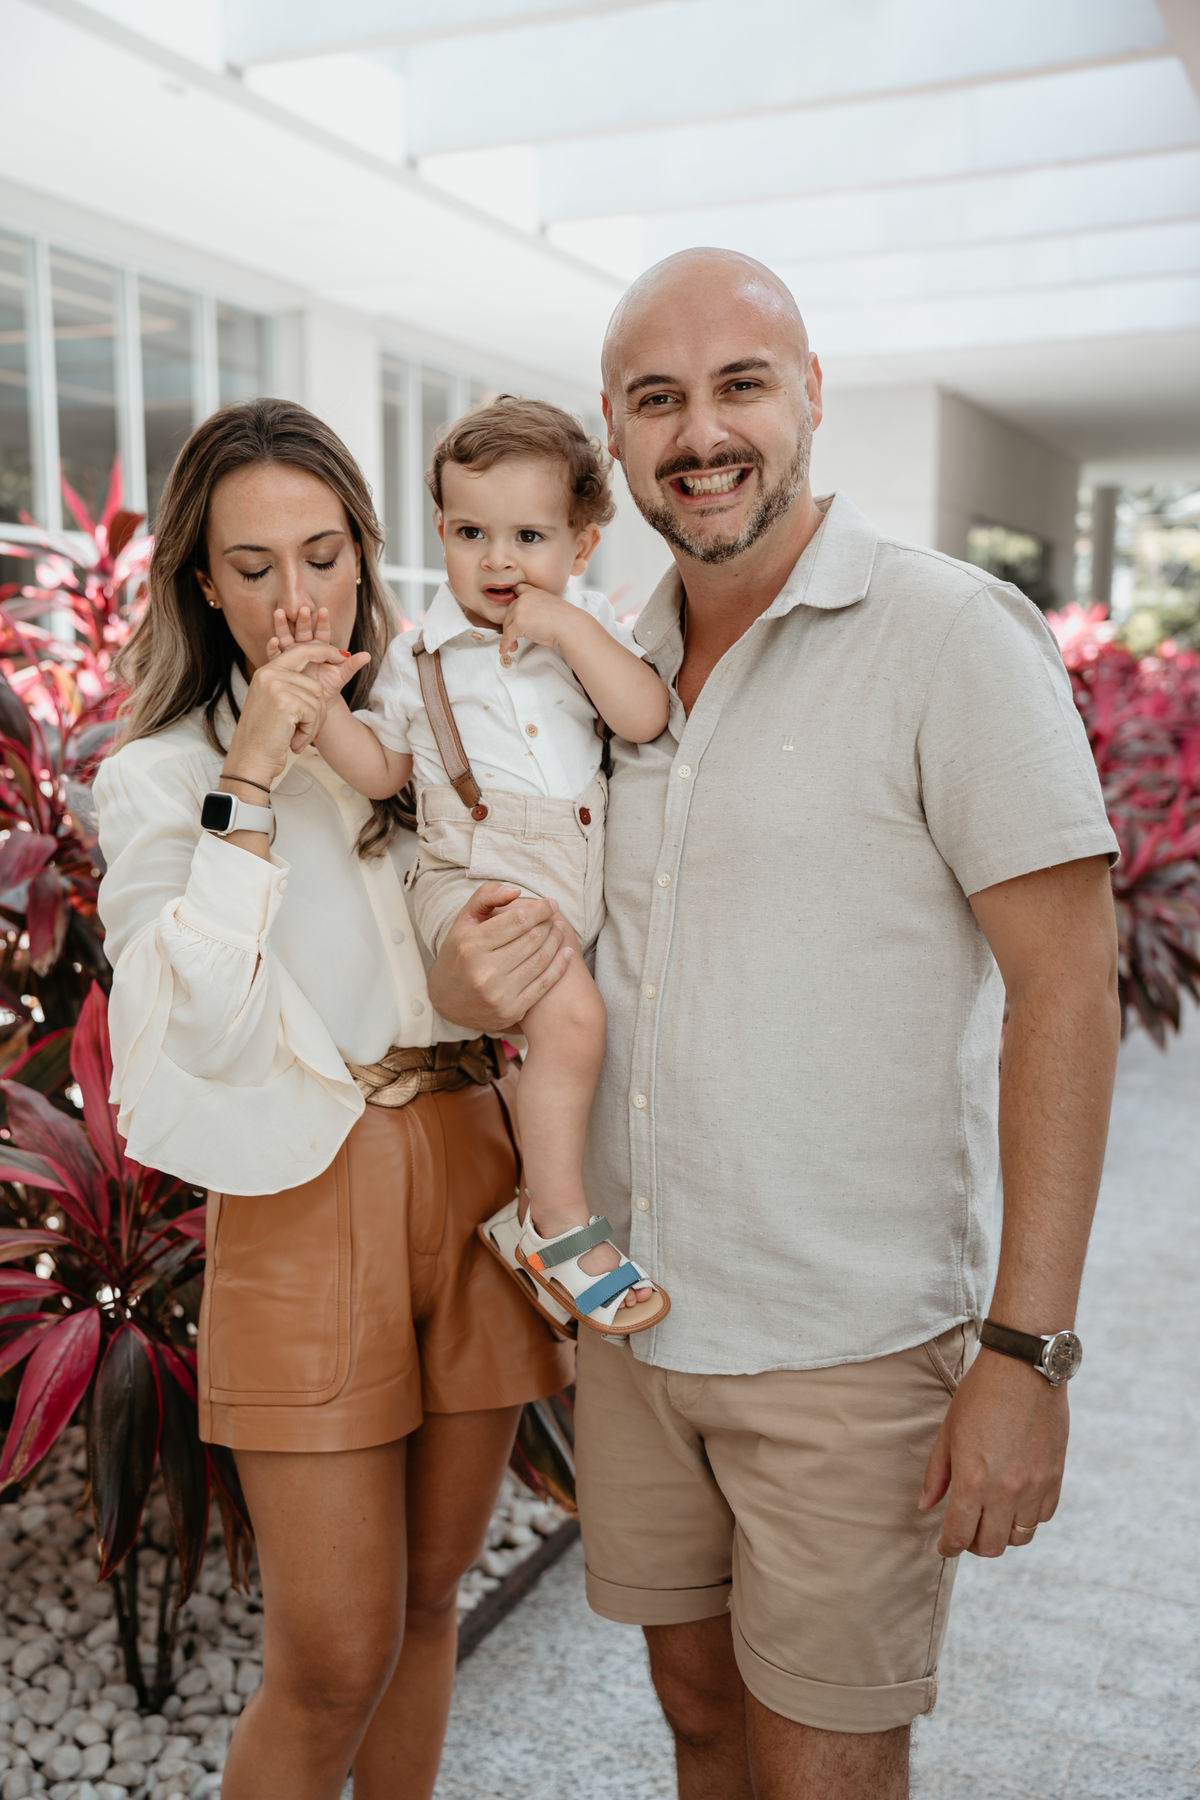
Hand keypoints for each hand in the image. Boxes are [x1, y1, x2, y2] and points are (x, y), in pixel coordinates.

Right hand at [225, 641, 354, 778]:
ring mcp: (276, 686)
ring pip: (317, 700)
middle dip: (320, 708)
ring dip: (313, 724)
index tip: (342, 655)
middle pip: (315, 683)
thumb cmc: (264, 737)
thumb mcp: (274, 705)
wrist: (250, 760)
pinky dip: (309, 731)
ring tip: (295, 737)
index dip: (323, 651)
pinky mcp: (286, 702)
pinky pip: (314, 713)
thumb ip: (291, 688)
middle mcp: (269, 674)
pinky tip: (294, 742)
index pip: (301, 651)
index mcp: (266, 672)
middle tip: (313, 728)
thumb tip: (317, 686)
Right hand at [268, 605, 369, 702]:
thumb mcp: (341, 676)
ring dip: (283, 626)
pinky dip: (273, 648)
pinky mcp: (281, 665)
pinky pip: (276, 655)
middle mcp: (304, 648)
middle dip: (303, 620)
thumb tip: (368, 656)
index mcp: (320, 647)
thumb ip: (352, 665)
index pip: (322, 632)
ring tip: (280, 613)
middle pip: (303, 631)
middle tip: (303, 609)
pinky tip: (272, 641)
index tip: (323, 610)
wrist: (315, 703)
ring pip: (286, 638)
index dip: (322, 622)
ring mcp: (291, 655)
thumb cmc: (330, 687)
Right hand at [427, 883, 570, 1031]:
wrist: (446, 1001)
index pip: (518, 920)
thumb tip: (516, 890)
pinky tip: (567, 952)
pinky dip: (560, 966)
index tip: (550, 904)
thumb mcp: (463, 921)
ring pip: (541, 960)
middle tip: (556, 916)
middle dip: (549, 923)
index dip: (540, 909)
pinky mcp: (511, 1011)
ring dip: (557, 941)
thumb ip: (486, 897)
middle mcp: (484, 971)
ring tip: (561, 930)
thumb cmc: (458, 954)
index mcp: (471, 945)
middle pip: (532, 939)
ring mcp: (498, 994)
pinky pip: (544, 984)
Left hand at [499, 586, 579, 657]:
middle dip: (511, 625)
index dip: (514, 600)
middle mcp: (523, 598)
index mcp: (532, 591)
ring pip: (507, 625)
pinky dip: (505, 645)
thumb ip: (537, 606)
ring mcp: (520, 610)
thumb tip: (529, 619)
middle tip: (514, 637)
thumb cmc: (564, 620)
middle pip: (509, 612)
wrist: (570, 626)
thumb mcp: (549, 605)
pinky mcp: (518, 624)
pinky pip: (507, 636)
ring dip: (509, 637)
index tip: (512, 608)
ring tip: (513, 646)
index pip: (517, 589)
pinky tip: (505, 650)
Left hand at [919, 1348, 1067, 1557]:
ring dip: (1002, 1533)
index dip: (949, 1546)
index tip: (945, 1546)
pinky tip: (1014, 1500)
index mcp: (973, 1479)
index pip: (959, 1535)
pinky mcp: (1055, 1478)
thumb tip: (926, 1506)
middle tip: (966, 1531)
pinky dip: (1027, 1517)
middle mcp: (1005, 1490)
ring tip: (990, 1515)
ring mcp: (1034, 1486)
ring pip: (1019, 1537)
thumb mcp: (949, 1431)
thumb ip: (937, 1474)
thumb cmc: (979, 1394)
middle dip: (974, 1544)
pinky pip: (1042, 1517)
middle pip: (991, 1546)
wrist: (1024, 1368)